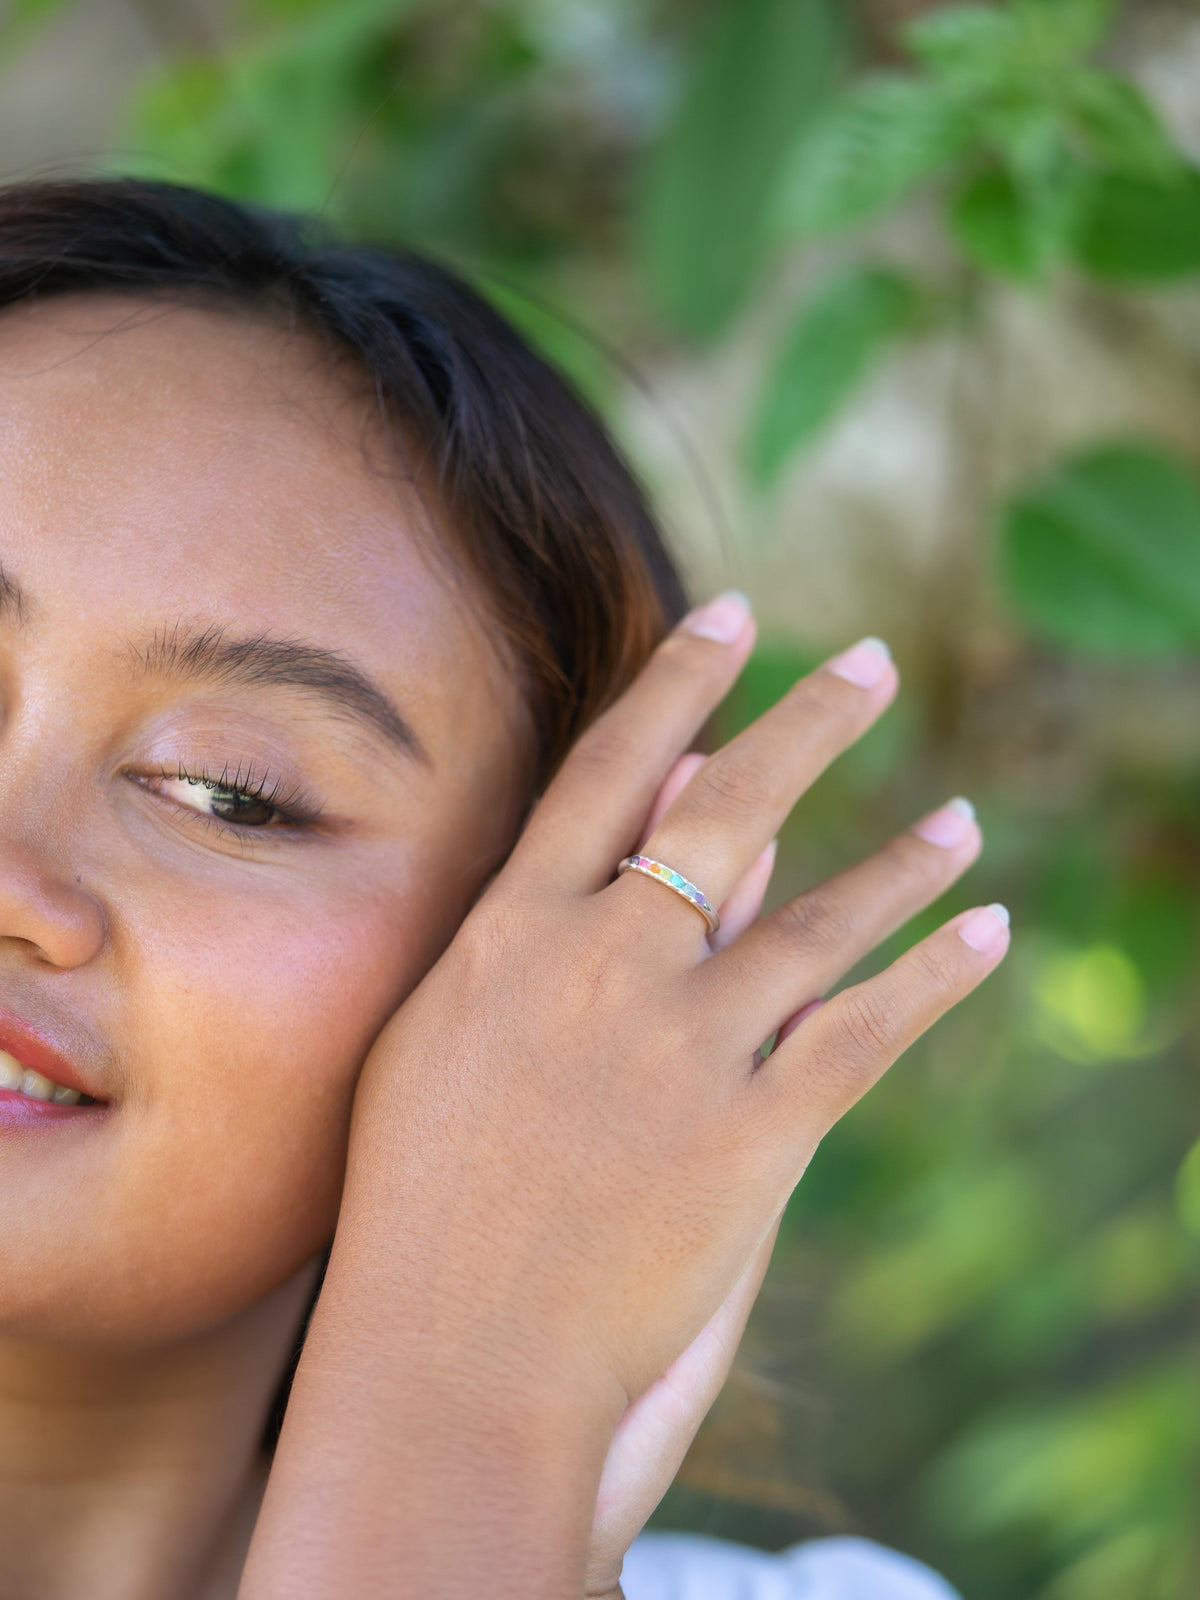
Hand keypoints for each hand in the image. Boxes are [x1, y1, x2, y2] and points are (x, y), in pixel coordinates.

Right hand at [247, 599, 1007, 1599]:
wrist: (453, 1356)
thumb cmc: (419, 1195)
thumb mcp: (443, 1037)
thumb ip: (529, 923)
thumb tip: (633, 826)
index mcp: (511, 933)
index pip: (608, 768)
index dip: (676, 680)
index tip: (731, 614)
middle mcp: (602, 967)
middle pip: (728, 810)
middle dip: (809, 721)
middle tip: (870, 659)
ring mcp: (682, 1051)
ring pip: (823, 920)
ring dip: (905, 862)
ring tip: (962, 817)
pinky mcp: (753, 1139)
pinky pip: (866, 1034)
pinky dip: (935, 977)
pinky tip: (990, 933)